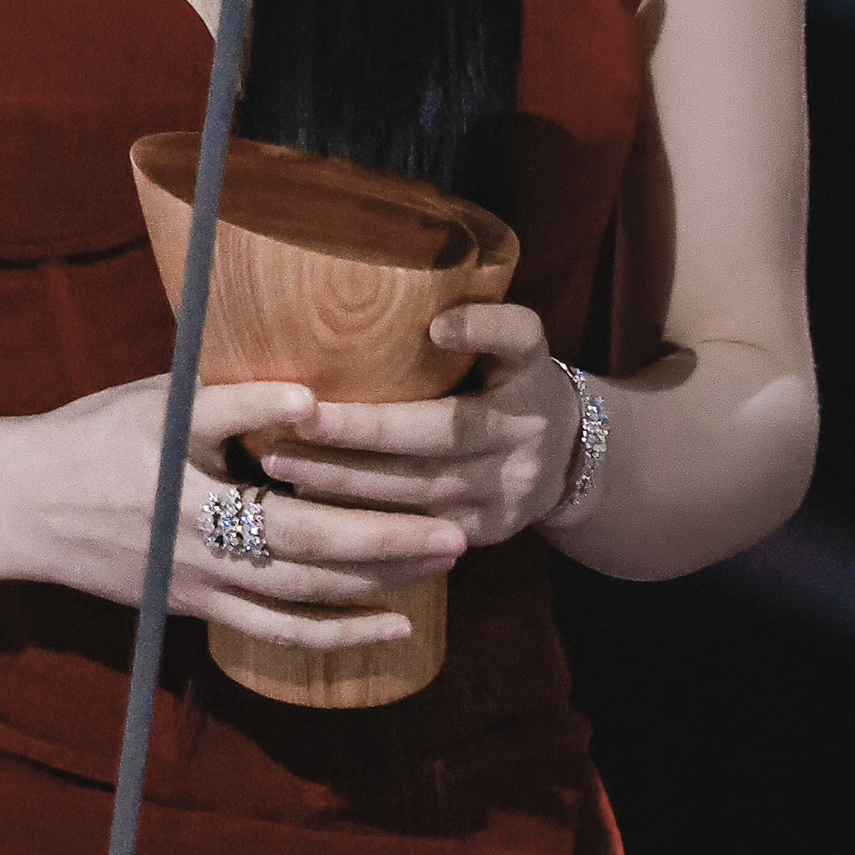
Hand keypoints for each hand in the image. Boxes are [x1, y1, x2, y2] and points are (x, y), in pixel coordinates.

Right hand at [18, 374, 469, 653]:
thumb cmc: (93, 434)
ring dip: (375, 589)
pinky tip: (385, 629)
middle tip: (458, 534)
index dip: (364, 504)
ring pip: (302, 602)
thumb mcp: (161, 403)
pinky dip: (334, 635)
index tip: (426, 485)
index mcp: (196, 491)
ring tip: (438, 571)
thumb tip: (313, 400)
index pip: (296, 508)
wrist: (22, 502)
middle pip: (312, 560)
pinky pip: (275, 633)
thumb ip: (235, 402)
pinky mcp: (195, 607)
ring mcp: (200, 588)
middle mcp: (202, 551)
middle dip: (390, 548)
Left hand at [255, 305, 581, 550]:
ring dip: (347, 481)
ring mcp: (505, 496)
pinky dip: (363, 518)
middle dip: (363, 433)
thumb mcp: (517, 346)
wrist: (569, 460)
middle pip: (439, 436)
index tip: (436, 329)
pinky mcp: (483, 534)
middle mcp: (522, 437)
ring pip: (419, 492)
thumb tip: (431, 320)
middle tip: (297, 421)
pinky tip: (312, 503)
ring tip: (284, 463)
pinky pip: (416, 532)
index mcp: (527, 377)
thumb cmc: (515, 383)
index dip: (480, 332)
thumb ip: (484, 322)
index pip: (515, 343)